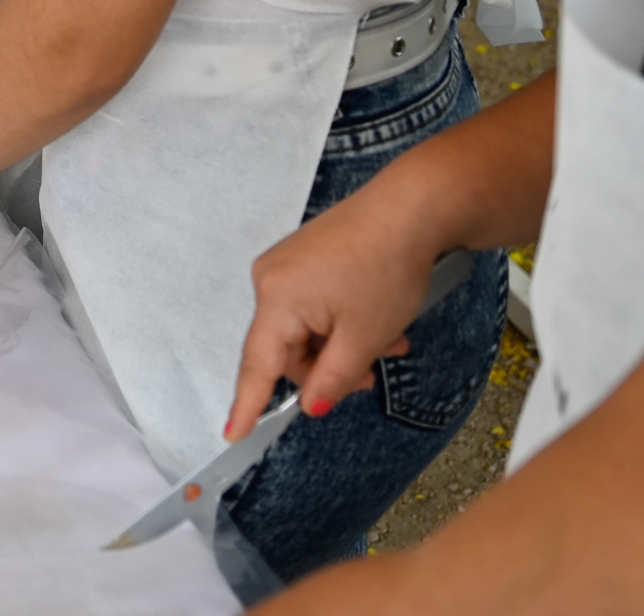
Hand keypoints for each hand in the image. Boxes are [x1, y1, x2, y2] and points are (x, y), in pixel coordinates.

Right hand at [226, 183, 450, 438]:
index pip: (258, 365)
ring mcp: (286, 264)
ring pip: (304, 329)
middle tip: (370, 372)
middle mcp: (270, 279)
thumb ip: (332, 379)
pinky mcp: (304, 256)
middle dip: (326, 368)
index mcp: (277, 299)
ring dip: (340, 344)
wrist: (410, 207)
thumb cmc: (386, 268)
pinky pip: (312, 305)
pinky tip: (375, 320)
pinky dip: (339, 322)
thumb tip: (310, 405)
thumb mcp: (364, 337)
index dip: (247, 404)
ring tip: (388, 341)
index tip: (233, 435)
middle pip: (286, 349)